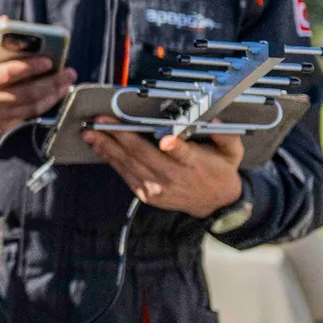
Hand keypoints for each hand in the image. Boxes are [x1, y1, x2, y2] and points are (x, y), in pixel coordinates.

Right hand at [0, 17, 76, 137]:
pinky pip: (27, 118)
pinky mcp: (1, 128)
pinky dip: (43, 107)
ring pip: (32, 108)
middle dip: (52, 82)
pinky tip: (53, 96)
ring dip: (53, 95)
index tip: (49, 60)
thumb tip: (6, 21)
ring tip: (66, 83)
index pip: (11, 73)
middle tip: (69, 72)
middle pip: (28, 93)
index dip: (32, 67)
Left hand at [83, 119, 244, 216]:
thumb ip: (226, 136)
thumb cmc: (219, 170)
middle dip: (120, 136)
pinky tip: (99, 146)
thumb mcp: (232, 152)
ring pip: (128, 163)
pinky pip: (124, 174)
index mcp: (194, 163)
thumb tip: (217, 119)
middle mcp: (173, 176)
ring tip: (91, 132)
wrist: (214, 203)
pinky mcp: (146, 194)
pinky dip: (110, 159)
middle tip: (101, 121)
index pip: (183, 153)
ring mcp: (157, 187)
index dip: (174, 147)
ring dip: (107, 146)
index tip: (165, 139)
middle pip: (143, 154)